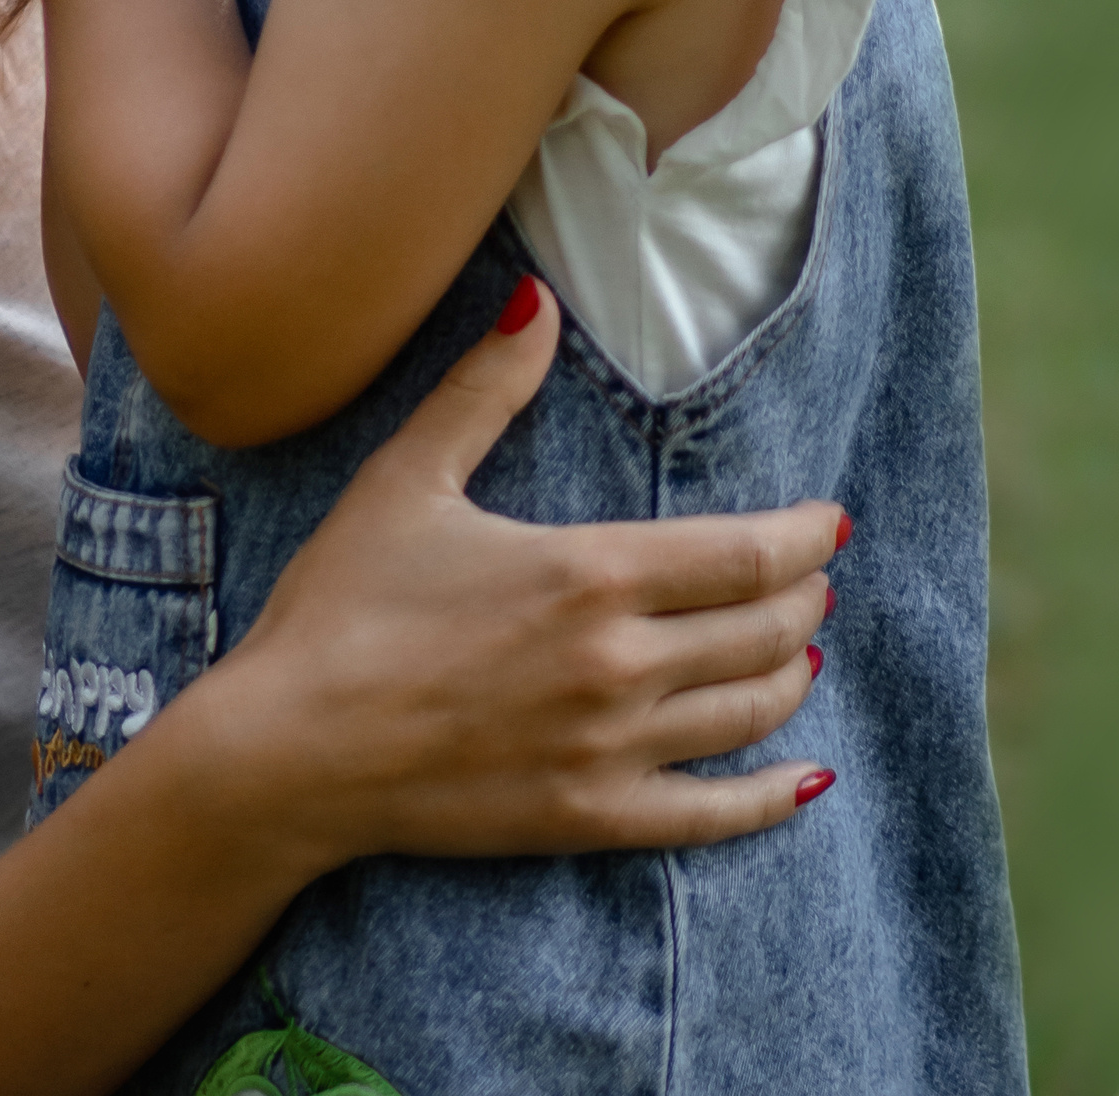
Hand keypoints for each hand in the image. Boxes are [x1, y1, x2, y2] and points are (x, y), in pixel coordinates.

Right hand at [174, 280, 841, 864]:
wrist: (289, 746)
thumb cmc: (342, 603)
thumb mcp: (407, 477)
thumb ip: (484, 389)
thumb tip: (534, 300)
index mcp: (587, 573)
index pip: (742, 553)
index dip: (802, 537)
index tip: (828, 522)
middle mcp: (619, 662)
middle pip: (762, 630)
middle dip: (804, 599)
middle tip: (815, 580)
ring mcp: (611, 748)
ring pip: (749, 712)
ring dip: (792, 675)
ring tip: (802, 649)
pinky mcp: (591, 818)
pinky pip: (713, 814)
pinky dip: (772, 796)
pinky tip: (804, 777)